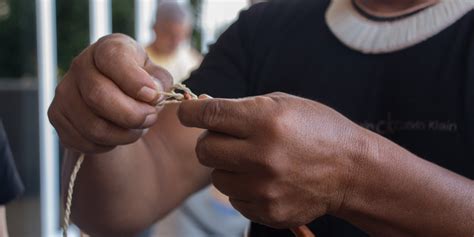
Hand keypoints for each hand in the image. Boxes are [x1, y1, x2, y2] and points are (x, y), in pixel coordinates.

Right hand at [48, 34, 172, 152]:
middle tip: (151, 118)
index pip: (112, 59)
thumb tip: (152, 93)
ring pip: (92, 125)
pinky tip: (118, 135)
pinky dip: (107, 145)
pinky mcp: (57, 115)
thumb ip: (160, 83)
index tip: (153, 96)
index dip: (134, 81)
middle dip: (132, 115)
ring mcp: (65, 90)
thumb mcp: (158, 78)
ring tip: (138, 129)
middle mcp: (81, 64)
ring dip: (123, 134)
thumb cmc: (142, 85)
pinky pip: (83, 141)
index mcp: (108, 48)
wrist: (119, 100)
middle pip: (98, 96)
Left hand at [178, 92, 367, 227]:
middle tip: (225, 138)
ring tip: (250, 160)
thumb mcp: (284, 105)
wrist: (352, 171)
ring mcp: (264, 188)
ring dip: (226, 167)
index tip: (185, 112)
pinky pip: (234, 198)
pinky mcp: (268, 211)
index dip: (190, 112)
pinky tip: (264, 179)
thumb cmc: (318, 130)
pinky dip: (242, 187)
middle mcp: (262, 156)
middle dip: (209, 141)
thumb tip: (202, 111)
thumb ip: (242, 108)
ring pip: (216, 177)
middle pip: (204, 149)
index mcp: (266, 121)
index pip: (209, 115)